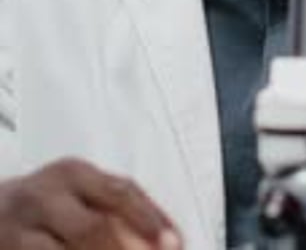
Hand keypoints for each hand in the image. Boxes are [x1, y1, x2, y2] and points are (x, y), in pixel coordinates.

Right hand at [0, 157, 181, 248]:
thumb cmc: (45, 206)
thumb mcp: (76, 192)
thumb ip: (116, 206)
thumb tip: (170, 238)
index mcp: (71, 173)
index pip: (119, 192)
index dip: (151, 219)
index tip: (175, 243)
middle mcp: (45, 197)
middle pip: (96, 229)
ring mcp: (20, 229)